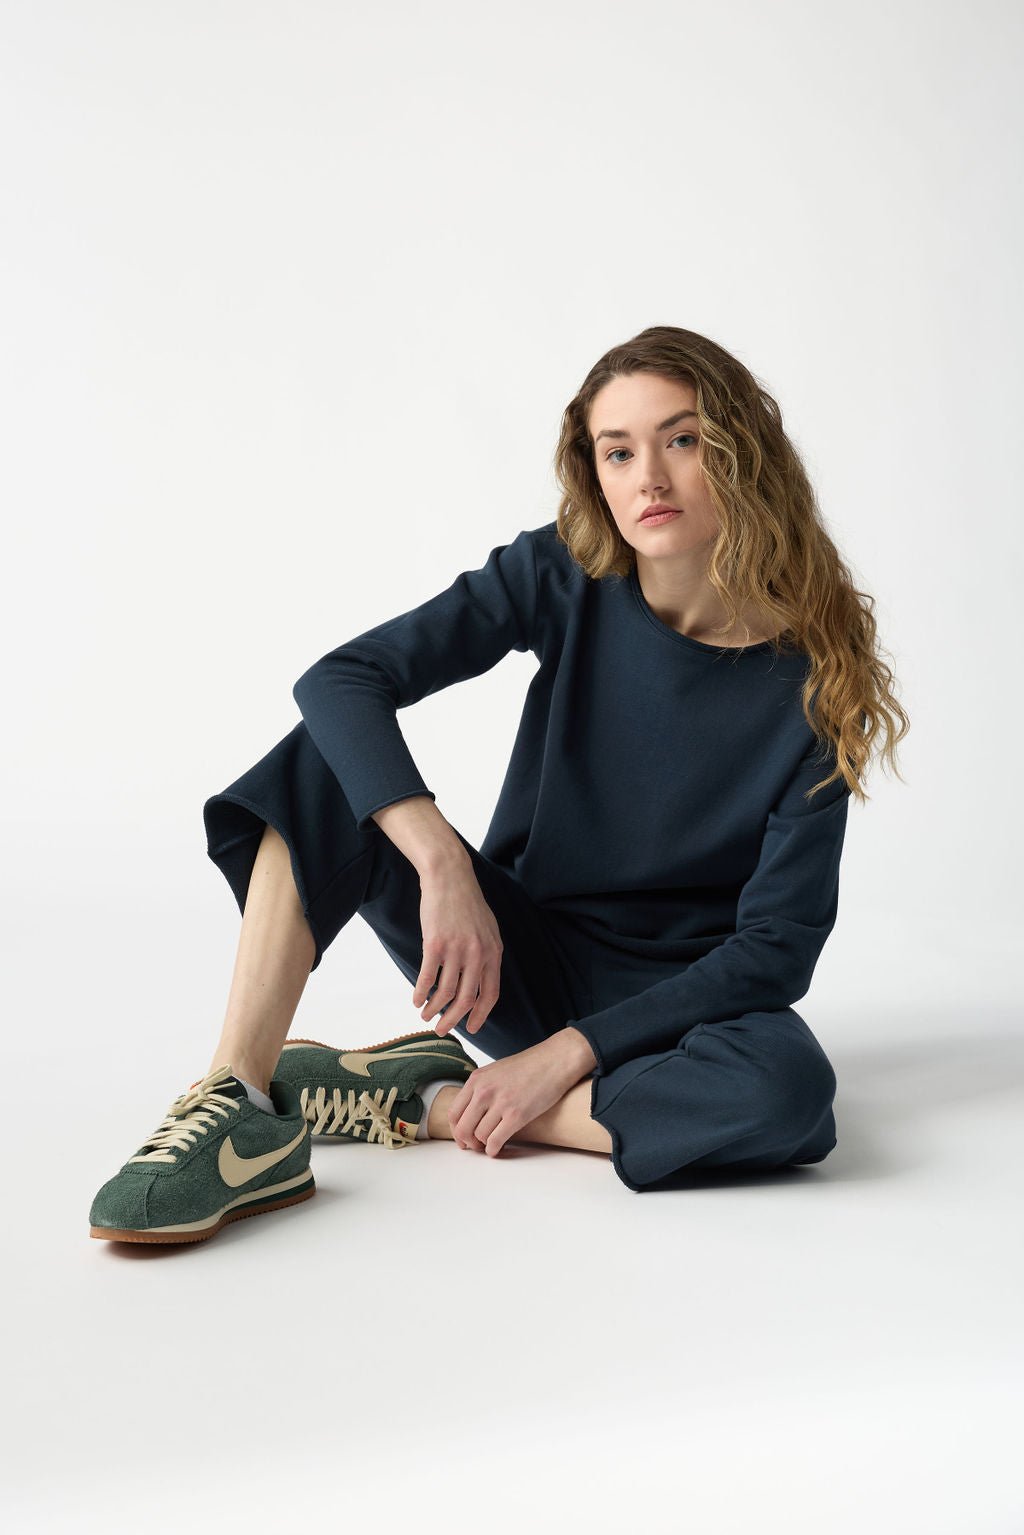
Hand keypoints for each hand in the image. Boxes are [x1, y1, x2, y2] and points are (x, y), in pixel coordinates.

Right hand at [412, 859, 502, 1035]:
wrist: (450, 877)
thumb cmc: (467, 903)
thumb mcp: (488, 929)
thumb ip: (487, 954)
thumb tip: (481, 982)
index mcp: (493, 952)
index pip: (490, 994)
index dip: (481, 1015)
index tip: (472, 1029)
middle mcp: (478, 954)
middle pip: (466, 999)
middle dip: (453, 1020)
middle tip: (442, 1030)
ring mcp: (456, 949)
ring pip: (445, 992)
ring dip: (434, 1008)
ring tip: (425, 1015)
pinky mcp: (435, 944)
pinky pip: (427, 977)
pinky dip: (420, 993)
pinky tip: (416, 999)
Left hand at [446, 1034, 588, 1157]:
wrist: (555, 1060)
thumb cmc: (530, 1066)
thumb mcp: (496, 1071)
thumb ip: (482, 1088)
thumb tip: (472, 1113)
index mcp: (477, 1079)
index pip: (454, 1112)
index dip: (456, 1131)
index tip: (462, 1138)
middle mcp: (484, 1091)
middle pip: (463, 1128)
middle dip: (468, 1142)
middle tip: (475, 1146)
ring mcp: (500, 1103)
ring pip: (479, 1136)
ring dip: (483, 1146)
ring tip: (491, 1145)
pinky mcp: (517, 1115)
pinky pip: (495, 1141)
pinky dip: (494, 1150)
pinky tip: (498, 1149)